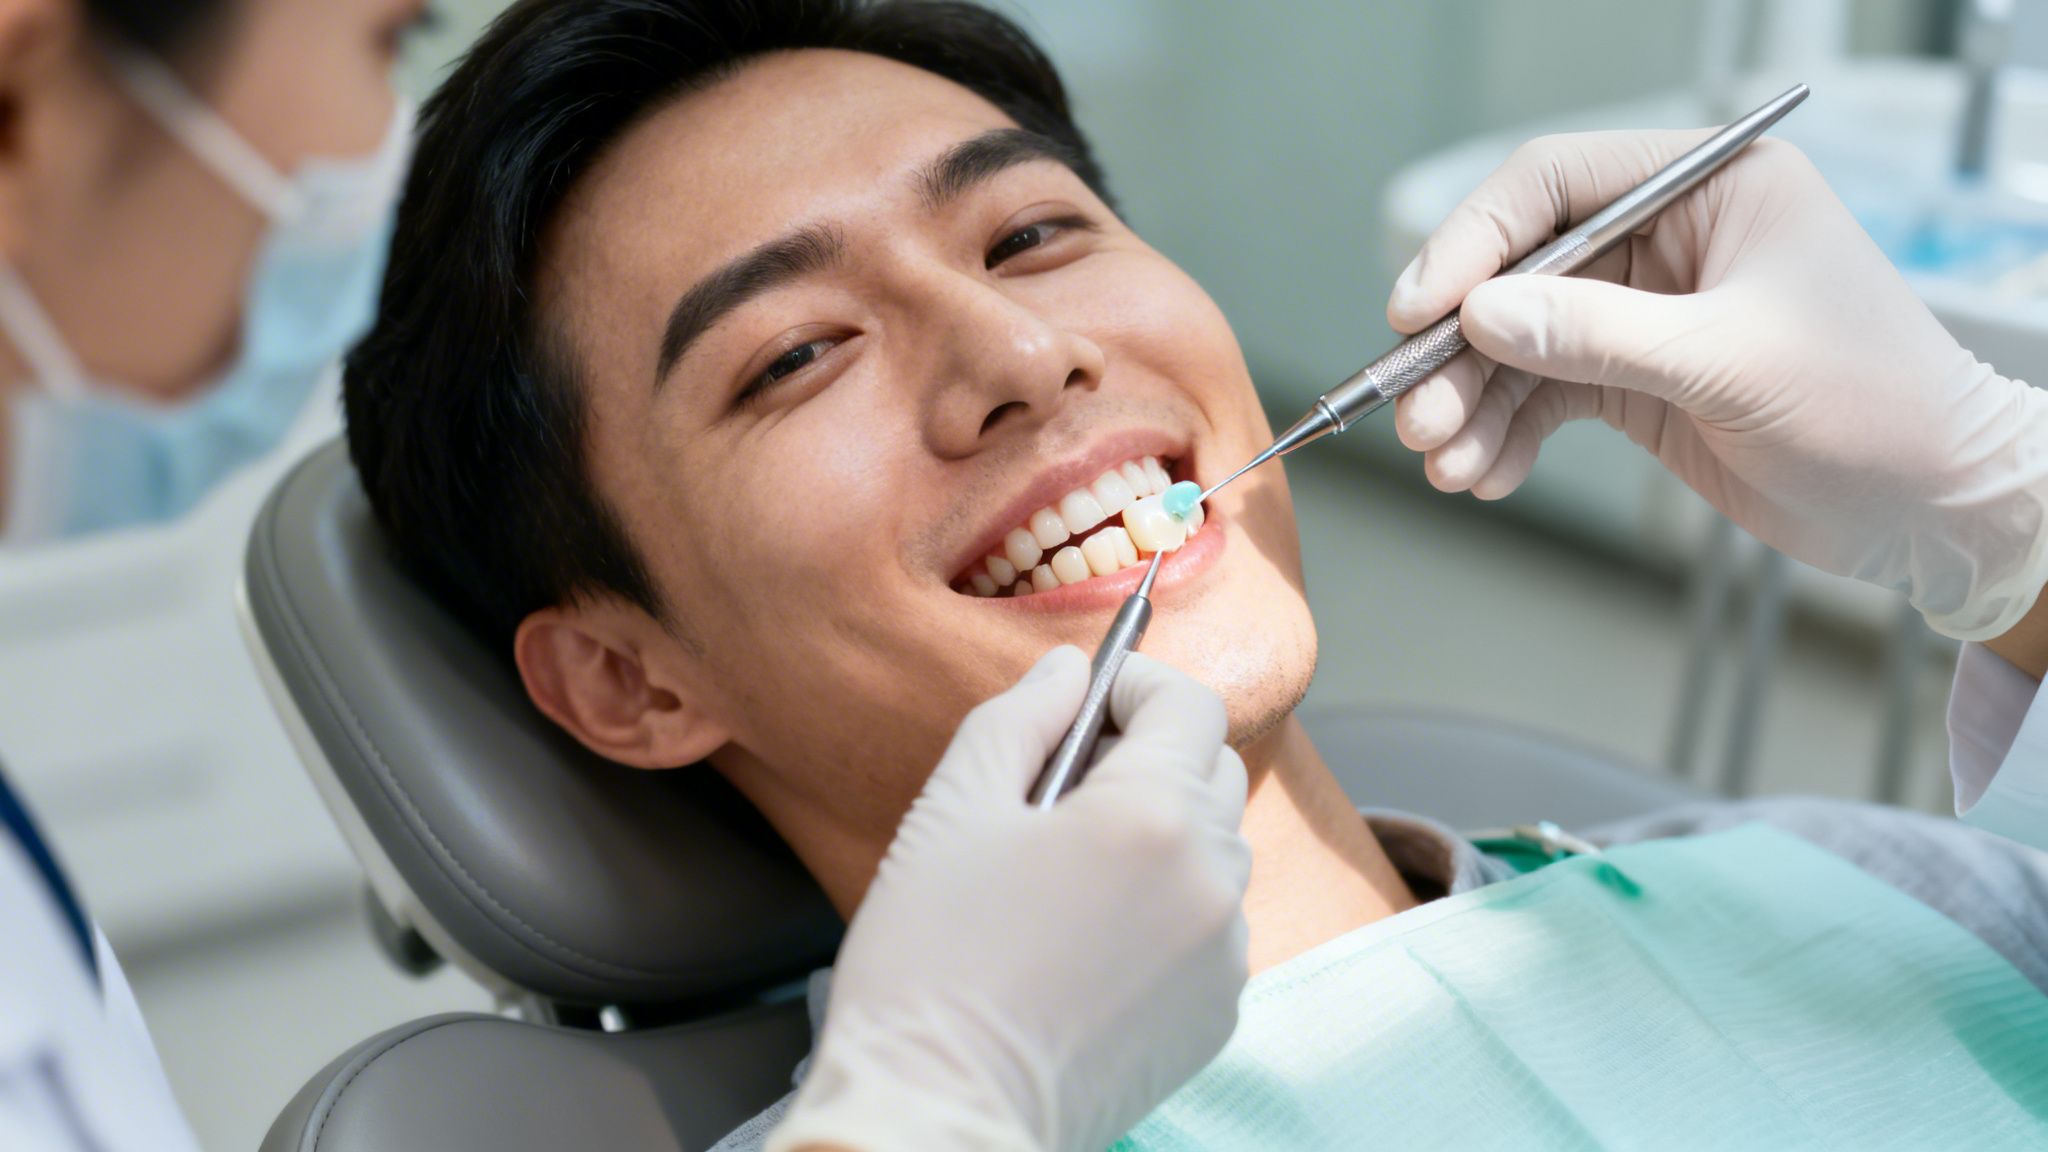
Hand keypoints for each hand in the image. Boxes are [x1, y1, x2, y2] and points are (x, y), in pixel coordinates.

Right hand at [769, 647, 1251, 1151]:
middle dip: (1149, 755)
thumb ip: (1020, 717)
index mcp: (1152, 816)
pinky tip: (1088, 938)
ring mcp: (1223, 954)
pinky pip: (1211, 926)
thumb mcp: (952, 810)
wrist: (939, 1115)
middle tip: (1061, 785)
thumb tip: (1069, 671)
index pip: (1191, 705)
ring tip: (1069, 870)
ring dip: (1161, 832)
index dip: (1138, 686)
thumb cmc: (929, 964)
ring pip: (1214, 850)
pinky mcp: (1216, 1014)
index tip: (1088, 701)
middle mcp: (1210, 880)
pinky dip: (1167, 908)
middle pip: (1211, 771)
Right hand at [1389, 128, 2047, 640]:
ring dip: (1472, 403)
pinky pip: (1543, 397)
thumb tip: (1481, 315)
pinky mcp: (1638, 381)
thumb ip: (1598, 335)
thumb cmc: (1879, 408)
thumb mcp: (1731, 362)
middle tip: (1418, 409)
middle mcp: (1669, 241)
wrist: (1933, 509)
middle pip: (1522, 271)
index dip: (1474, 241)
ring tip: (1446, 460)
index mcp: (1710, 188)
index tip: (1420, 309)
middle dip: (1462, 348)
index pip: (1556, 185)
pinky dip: (1506, 437)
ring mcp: (1647, 313)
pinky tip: (1487, 476)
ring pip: (1520, 343)